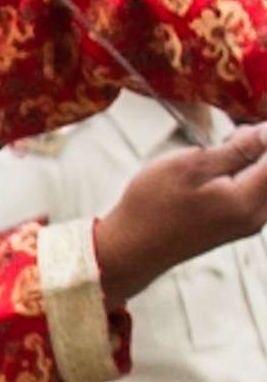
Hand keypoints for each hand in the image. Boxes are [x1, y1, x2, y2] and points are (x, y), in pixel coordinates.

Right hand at [96, 126, 266, 299]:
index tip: (240, 131)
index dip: (263, 135)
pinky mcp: (238, 226)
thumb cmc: (151, 208)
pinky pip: (255, 192)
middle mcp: (256, 215)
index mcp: (247, 200)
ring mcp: (248, 223)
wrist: (128, 251)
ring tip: (219, 154)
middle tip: (227, 138)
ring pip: (264, 179)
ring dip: (250, 161)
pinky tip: (217, 173)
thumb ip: (237, 149)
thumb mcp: (190, 166)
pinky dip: (244, 176)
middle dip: (258, 148)